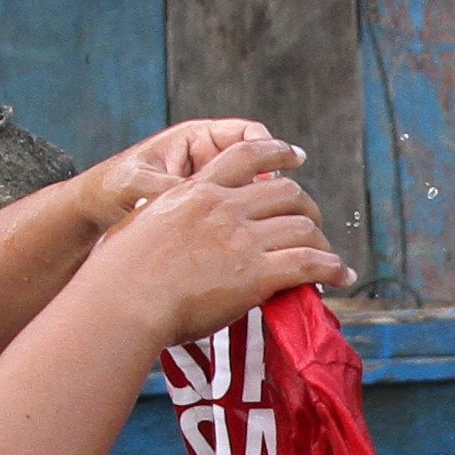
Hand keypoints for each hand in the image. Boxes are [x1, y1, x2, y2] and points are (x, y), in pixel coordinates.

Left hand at [71, 118, 283, 241]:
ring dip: (265, 214)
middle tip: (283, 212)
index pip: (249, 136)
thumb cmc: (112, 189)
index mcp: (195, 139)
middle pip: (261, 168)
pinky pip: (240, 221)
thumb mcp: (139, 185)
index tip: (278, 177)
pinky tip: (254, 251)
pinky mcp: (209, 218)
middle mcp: (210, 162)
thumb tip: (201, 198)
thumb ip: (172, 188)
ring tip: (271, 235)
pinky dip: (249, 233)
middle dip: (276, 188)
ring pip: (255, 198)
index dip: (271, 152)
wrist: (94, 217)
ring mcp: (212, 190)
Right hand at [86, 131, 352, 344]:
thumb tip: (164, 236)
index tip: (294, 157)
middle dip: (306, 206)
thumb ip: (164, 223)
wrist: (121, 302)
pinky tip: (340, 277)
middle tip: (312, 223)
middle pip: (286, 191)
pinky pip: (309, 263)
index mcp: (195, 192)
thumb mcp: (138, 229)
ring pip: (303, 226)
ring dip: (321, 241)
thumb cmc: (114, 276)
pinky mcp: (256, 274)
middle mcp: (223, 208)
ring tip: (327, 257)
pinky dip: (331, 268)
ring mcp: (242, 239)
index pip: (245, 156)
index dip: (276, 152)